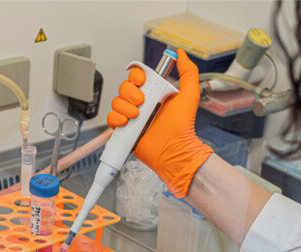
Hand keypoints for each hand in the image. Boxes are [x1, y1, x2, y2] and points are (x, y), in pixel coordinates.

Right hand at [106, 49, 212, 197]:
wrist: (174, 149)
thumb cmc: (183, 125)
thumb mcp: (189, 94)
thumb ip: (188, 72)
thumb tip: (181, 53)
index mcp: (154, 92)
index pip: (137, 76)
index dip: (135, 76)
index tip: (142, 82)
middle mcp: (142, 102)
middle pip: (124, 87)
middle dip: (131, 94)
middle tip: (143, 103)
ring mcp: (132, 116)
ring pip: (116, 102)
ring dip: (125, 108)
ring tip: (138, 117)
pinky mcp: (124, 130)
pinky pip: (111, 118)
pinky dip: (116, 119)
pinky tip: (127, 123)